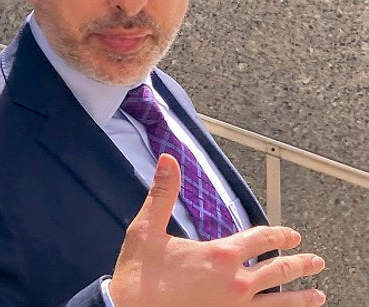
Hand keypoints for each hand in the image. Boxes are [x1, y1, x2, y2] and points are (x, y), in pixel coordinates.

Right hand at [109, 154, 325, 306]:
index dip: (280, 236)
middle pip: (279, 271)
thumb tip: (168, 161)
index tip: (292, 236)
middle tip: (315, 262)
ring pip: (280, 302)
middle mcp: (235, 283)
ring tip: (317, 295)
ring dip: (301, 297)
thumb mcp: (146, 229)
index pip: (261, 240)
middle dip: (300, 264)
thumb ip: (162, 194)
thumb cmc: (138, 275)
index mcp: (219, 255)